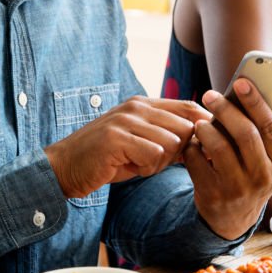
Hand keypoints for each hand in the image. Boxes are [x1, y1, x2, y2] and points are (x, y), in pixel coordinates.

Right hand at [45, 96, 210, 198]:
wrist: (65, 167)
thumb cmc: (107, 159)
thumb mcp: (141, 142)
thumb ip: (167, 137)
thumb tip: (204, 141)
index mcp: (144, 103)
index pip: (188, 107)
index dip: (204, 126)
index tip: (206, 148)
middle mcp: (136, 106)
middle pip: (185, 126)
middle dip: (177, 152)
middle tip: (154, 162)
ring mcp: (126, 119)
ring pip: (171, 142)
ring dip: (159, 163)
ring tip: (138, 164)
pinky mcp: (116, 137)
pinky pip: (153, 154)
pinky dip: (146, 168)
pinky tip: (129, 168)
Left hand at [183, 79, 271, 239]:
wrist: (233, 217)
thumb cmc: (256, 175)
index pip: (271, 127)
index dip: (256, 102)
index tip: (241, 81)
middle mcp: (264, 177)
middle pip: (245, 134)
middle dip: (226, 109)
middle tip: (210, 94)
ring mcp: (238, 188)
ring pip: (220, 147)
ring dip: (207, 129)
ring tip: (201, 122)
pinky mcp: (213, 195)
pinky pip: (197, 162)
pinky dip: (192, 147)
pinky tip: (194, 144)